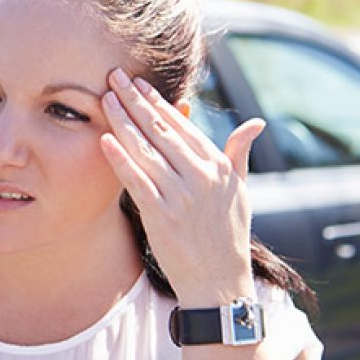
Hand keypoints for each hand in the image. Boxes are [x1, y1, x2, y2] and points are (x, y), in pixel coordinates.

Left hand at [99, 68, 265, 307]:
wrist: (218, 281)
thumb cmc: (227, 236)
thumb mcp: (240, 192)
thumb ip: (239, 156)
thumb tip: (255, 124)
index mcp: (218, 167)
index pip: (184, 126)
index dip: (159, 103)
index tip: (141, 85)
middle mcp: (201, 176)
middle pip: (161, 131)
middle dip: (136, 102)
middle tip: (115, 78)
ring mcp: (181, 195)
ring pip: (146, 150)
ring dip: (123, 122)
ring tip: (105, 99)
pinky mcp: (161, 215)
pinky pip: (137, 181)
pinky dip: (120, 159)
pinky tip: (105, 139)